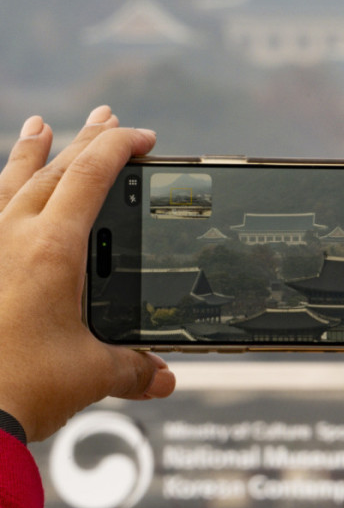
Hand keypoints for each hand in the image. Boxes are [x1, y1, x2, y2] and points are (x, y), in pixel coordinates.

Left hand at [0, 106, 175, 441]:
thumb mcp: (91, 374)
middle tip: (106, 119)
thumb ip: (134, 370)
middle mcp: (14, 236)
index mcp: (52, 249)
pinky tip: (0, 191)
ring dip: (30, 151)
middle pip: (54, 169)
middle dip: (86, 140)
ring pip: (11, 182)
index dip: (119, 147)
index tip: (143, 138)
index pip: (91, 175)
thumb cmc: (20, 388)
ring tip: (38, 125)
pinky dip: (0, 190)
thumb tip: (163, 378)